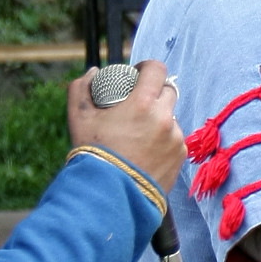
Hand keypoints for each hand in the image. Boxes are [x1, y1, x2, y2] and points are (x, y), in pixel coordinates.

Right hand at [67, 60, 186, 190]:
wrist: (111, 194)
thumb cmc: (94, 154)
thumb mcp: (79, 118)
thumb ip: (81, 88)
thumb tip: (94, 72)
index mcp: (143, 104)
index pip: (157, 70)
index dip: (147, 67)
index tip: (137, 73)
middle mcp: (165, 118)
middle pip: (168, 91)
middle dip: (154, 92)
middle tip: (137, 102)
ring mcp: (175, 137)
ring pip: (171, 117)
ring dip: (159, 118)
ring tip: (138, 131)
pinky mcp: (181, 155)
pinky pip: (174, 138)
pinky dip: (163, 139)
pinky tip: (146, 148)